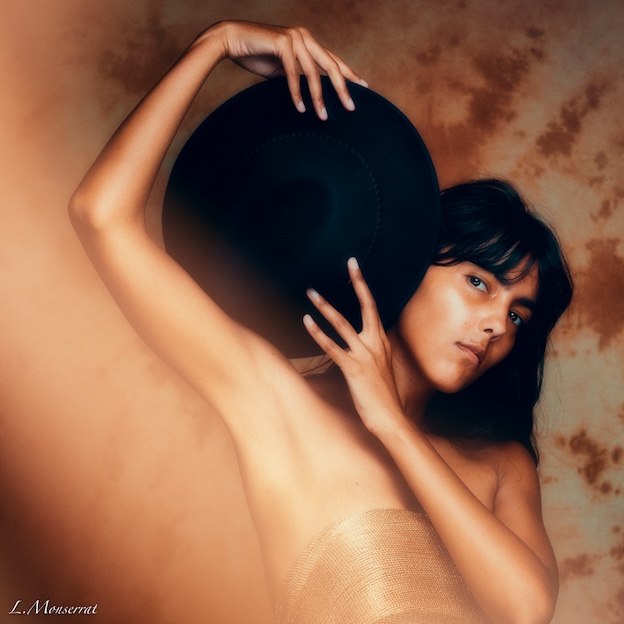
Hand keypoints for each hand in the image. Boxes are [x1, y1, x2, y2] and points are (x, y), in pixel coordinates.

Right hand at [216, 20, 366, 119]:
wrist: (230, 40)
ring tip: (323, 116)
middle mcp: (304, 37)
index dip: (348, 75)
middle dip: (342, 88)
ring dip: (318, 97)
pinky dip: (296, 93)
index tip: (363, 87)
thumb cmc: (255, 55)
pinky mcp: (282, 43)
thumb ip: (297, 77)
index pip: (333, 60)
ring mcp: (294, 38)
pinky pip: (293, 73)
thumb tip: (309, 96)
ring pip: (313, 72)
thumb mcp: (281, 69)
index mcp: (307, 42)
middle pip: (330, 66)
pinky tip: (301, 108)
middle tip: (351, 108)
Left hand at [303, 258, 405, 434]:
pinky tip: (306, 322)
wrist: (391, 418)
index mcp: (382, 342)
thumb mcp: (379, 369)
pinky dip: (318, 334)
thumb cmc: (383, 396)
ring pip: (342, 324)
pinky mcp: (353, 369)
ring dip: (325, 307)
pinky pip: (332, 347)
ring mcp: (365, 355)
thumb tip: (357, 346)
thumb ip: (369, 353)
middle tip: (350, 262)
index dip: (364, 286)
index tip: (355, 267)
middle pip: (367, 306)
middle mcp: (375, 344)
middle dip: (357, 283)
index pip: (373, 307)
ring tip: (311, 293)